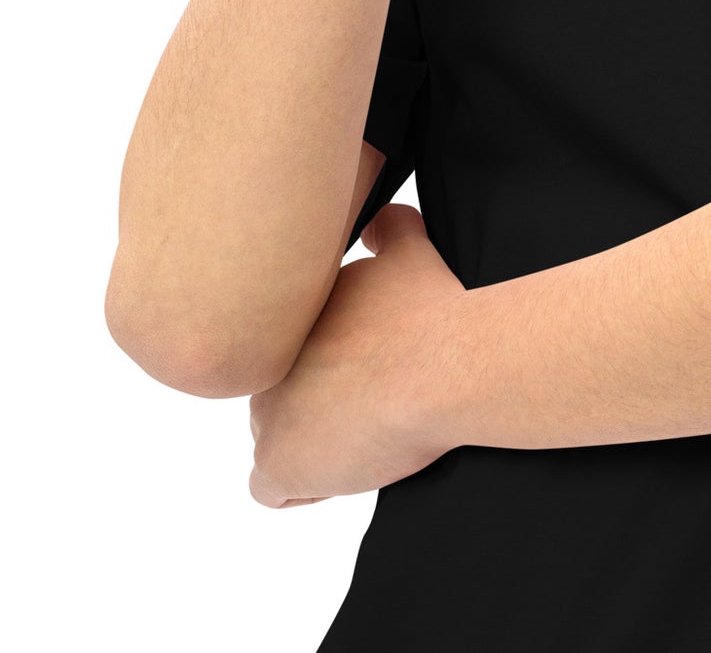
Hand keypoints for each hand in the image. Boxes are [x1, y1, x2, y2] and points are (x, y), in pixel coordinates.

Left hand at [247, 203, 465, 505]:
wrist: (441, 366)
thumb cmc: (432, 313)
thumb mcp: (410, 251)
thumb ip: (389, 229)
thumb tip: (379, 222)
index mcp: (296, 315)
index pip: (298, 348)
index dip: (337, 364)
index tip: (373, 369)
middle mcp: (272, 356)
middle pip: (284, 392)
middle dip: (320, 403)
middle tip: (374, 404)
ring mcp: (269, 411)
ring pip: (278, 437)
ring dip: (314, 444)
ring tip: (367, 438)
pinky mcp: (278, 461)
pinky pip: (272, 488)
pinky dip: (305, 486)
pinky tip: (345, 468)